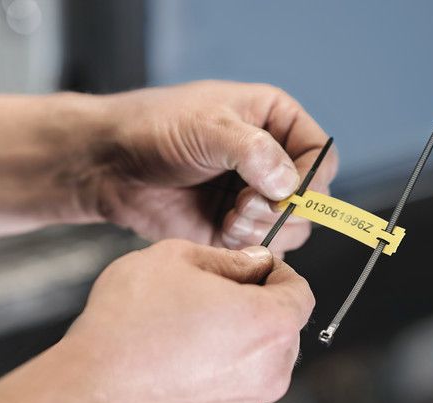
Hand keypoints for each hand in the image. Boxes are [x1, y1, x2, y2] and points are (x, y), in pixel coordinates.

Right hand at [61, 239, 314, 402]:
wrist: (90, 390)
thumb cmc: (128, 321)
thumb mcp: (175, 257)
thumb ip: (229, 258)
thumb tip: (255, 264)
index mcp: (270, 324)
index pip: (301, 292)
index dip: (277, 273)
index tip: (250, 270)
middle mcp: (271, 371)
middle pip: (284, 329)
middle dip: (258, 307)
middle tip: (211, 296)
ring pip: (261, 361)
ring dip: (240, 342)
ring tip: (190, 330)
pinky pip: (237, 389)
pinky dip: (221, 373)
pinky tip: (181, 361)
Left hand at [76, 81, 337, 254]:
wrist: (111, 165)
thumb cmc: (155, 129)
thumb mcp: (207, 126)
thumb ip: (253, 151)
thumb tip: (289, 184)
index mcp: (275, 122)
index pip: (321, 156)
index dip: (312, 179)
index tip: (287, 192)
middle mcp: (272, 161)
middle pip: (314, 200)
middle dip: (283, 209)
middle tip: (245, 205)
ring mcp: (254, 198)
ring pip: (292, 229)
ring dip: (264, 230)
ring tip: (229, 218)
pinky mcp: (235, 230)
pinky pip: (263, 249)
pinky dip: (248, 248)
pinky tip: (220, 232)